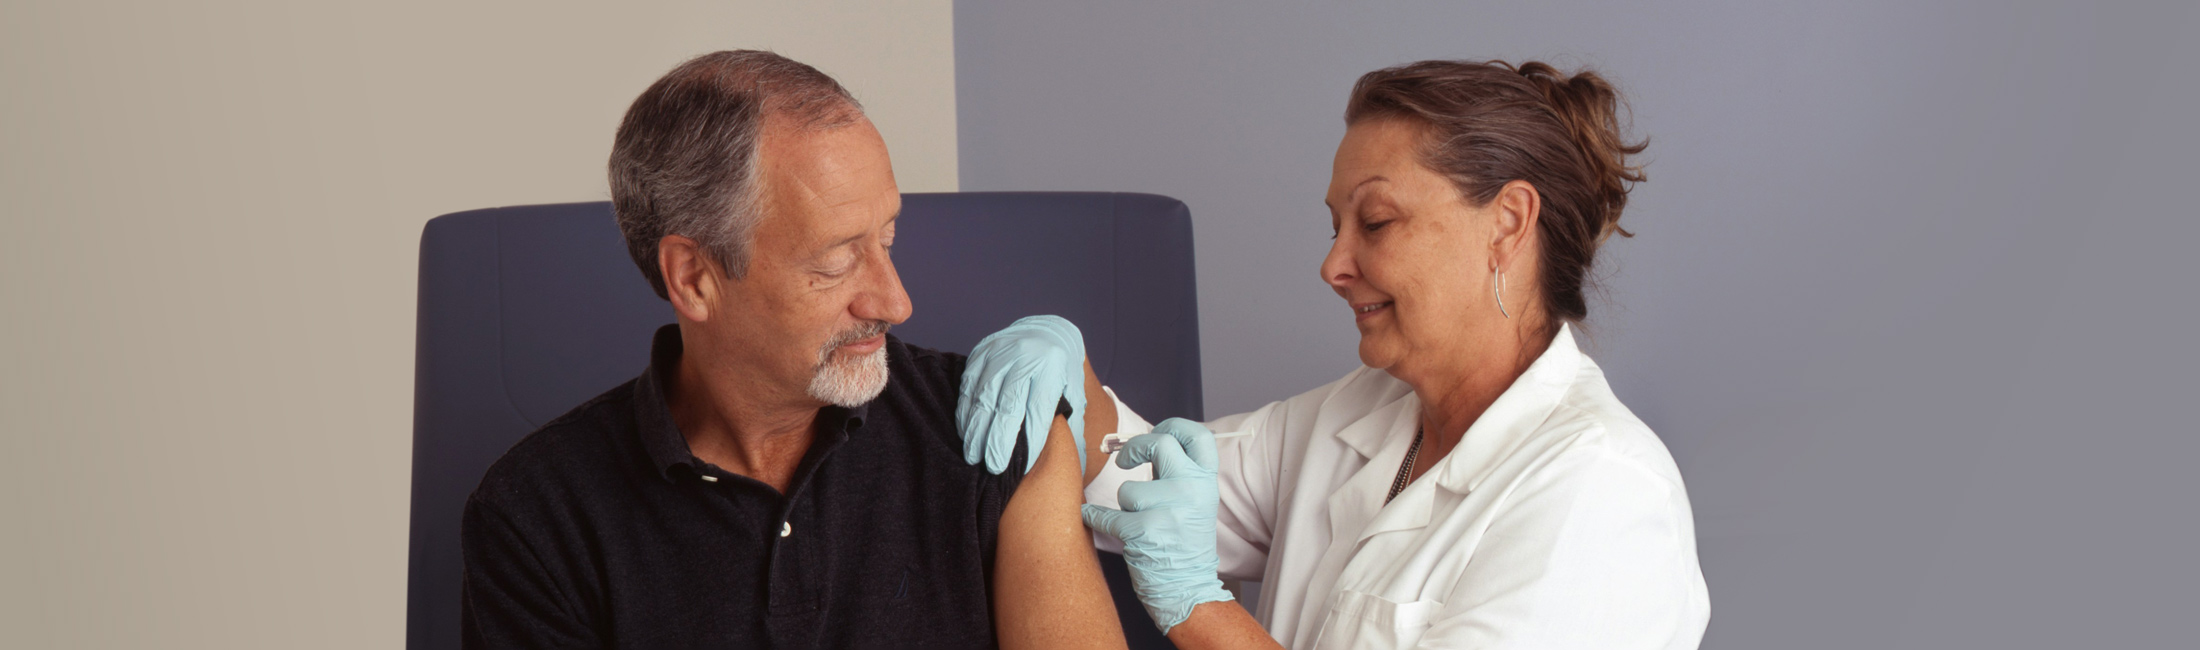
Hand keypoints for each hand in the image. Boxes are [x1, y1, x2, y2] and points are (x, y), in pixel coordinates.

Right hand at [956, 315, 1088, 473]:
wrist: (1048, 332)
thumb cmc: (1062, 370)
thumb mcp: (1076, 391)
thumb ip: (1074, 424)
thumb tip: (1076, 464)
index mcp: (1052, 368)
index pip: (1039, 409)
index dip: (1031, 440)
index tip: (1024, 467)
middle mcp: (1025, 357)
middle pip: (1008, 405)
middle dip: (999, 440)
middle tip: (993, 467)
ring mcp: (1000, 353)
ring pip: (984, 397)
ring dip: (977, 430)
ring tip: (974, 456)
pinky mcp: (981, 352)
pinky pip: (968, 386)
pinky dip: (966, 411)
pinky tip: (966, 432)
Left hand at [1079, 418, 1233, 633]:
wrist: (1186, 589)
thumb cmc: (1183, 542)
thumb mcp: (1192, 501)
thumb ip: (1174, 472)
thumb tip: (1143, 442)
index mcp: (1206, 482)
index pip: (1199, 436)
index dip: (1174, 425)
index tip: (1156, 430)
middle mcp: (1193, 491)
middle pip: (1160, 444)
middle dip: (1133, 448)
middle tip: (1123, 460)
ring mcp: (1170, 510)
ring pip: (1129, 489)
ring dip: (1124, 505)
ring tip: (1136, 521)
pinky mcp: (1144, 532)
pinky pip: (1107, 514)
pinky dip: (1095, 518)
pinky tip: (1093, 518)